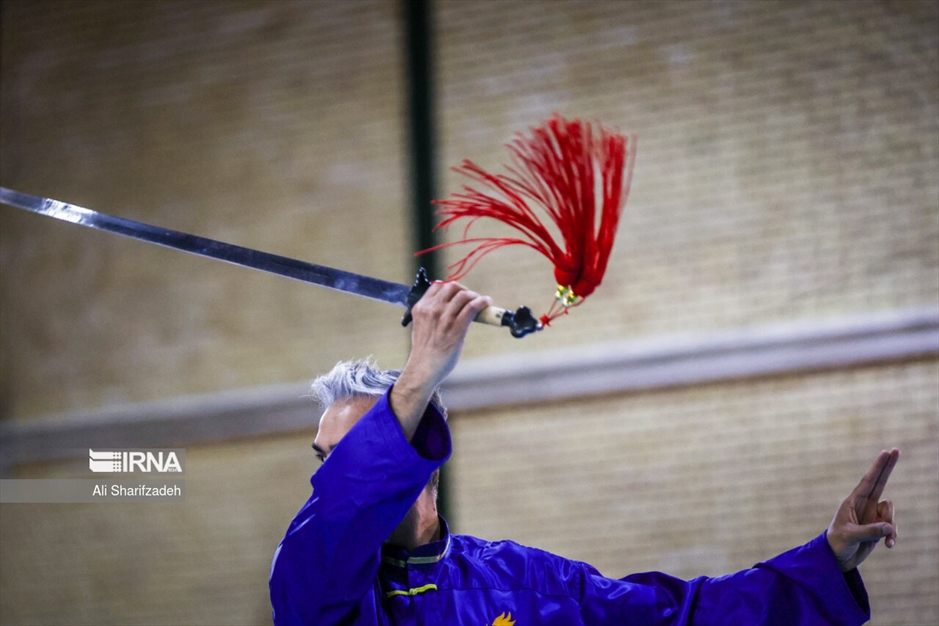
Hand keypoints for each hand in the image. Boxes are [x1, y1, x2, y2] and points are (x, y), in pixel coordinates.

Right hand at [390, 281, 490, 437]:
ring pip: (464, 295)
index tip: (459, 294)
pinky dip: (482, 302)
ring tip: (481, 301)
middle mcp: (431, 309)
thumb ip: (431, 314)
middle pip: (452, 287)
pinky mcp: (456, 327)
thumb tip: (450, 307)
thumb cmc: (425, 350)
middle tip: (471, 298)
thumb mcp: (421, 326)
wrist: (423, 369)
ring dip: (475, 296)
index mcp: (421, 307)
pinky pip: (472, 307)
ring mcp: (444, 318)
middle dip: (464, 290)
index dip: (451, 288)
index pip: (437, 286)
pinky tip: (487, 303)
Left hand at [826, 448, 898, 571]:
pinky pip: (892, 527)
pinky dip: (893, 536)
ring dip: (890, 526)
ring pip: (890, 511)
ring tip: (885, 541)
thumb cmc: (837, 544)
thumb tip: (889, 527)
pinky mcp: (878, 528)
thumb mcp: (850, 536)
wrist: (837, 559)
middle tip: (896, 449)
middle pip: (880, 483)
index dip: (877, 466)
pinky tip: (889, 546)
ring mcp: (872, 516)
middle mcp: (864, 505)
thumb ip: (869, 531)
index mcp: (852, 502)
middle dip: (888, 467)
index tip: (886, 452)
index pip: (868, 481)